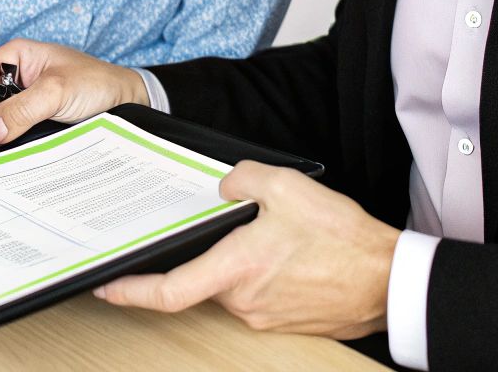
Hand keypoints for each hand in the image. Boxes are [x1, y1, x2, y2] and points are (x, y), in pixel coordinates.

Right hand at [0, 38, 147, 151]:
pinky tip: (3, 154)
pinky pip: (8, 129)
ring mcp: (22, 97)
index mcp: (15, 57)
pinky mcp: (31, 116)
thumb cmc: (97, 83)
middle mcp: (14, 76)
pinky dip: (2, 142)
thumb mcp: (57, 92)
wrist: (127, 101)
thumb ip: (22, 109)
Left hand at [93, 161, 399, 338]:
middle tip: (226, 228)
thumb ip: (244, 178)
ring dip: (238, 262)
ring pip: (233, 285)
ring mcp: (265, 315)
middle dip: (204, 254)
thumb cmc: (345, 240)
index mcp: (236, 269)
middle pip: (202, 279)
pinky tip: (286, 252)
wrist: (390, 282)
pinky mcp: (285, 319)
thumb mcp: (290, 188)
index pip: (168, 291)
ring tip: (272, 235)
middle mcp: (244, 301)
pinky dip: (261, 273)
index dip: (131, 292)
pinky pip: (258, 294)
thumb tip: (224, 184)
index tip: (107, 287)